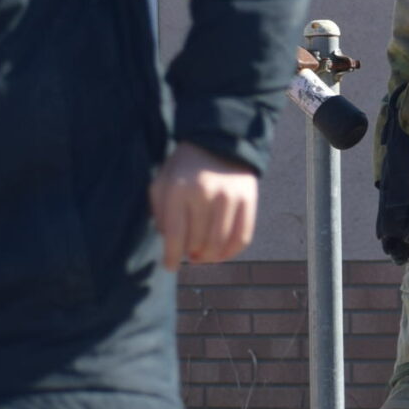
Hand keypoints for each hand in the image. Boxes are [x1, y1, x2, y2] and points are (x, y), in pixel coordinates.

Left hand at [150, 141, 259, 269]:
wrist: (219, 141)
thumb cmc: (185, 167)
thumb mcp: (163, 182)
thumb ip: (160, 212)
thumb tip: (170, 243)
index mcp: (179, 190)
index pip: (175, 235)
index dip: (171, 257)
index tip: (170, 266)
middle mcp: (206, 194)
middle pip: (198, 242)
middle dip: (191, 254)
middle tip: (189, 255)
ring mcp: (230, 197)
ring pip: (219, 243)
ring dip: (209, 257)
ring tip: (203, 256)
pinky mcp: (249, 199)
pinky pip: (243, 236)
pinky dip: (232, 251)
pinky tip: (222, 253)